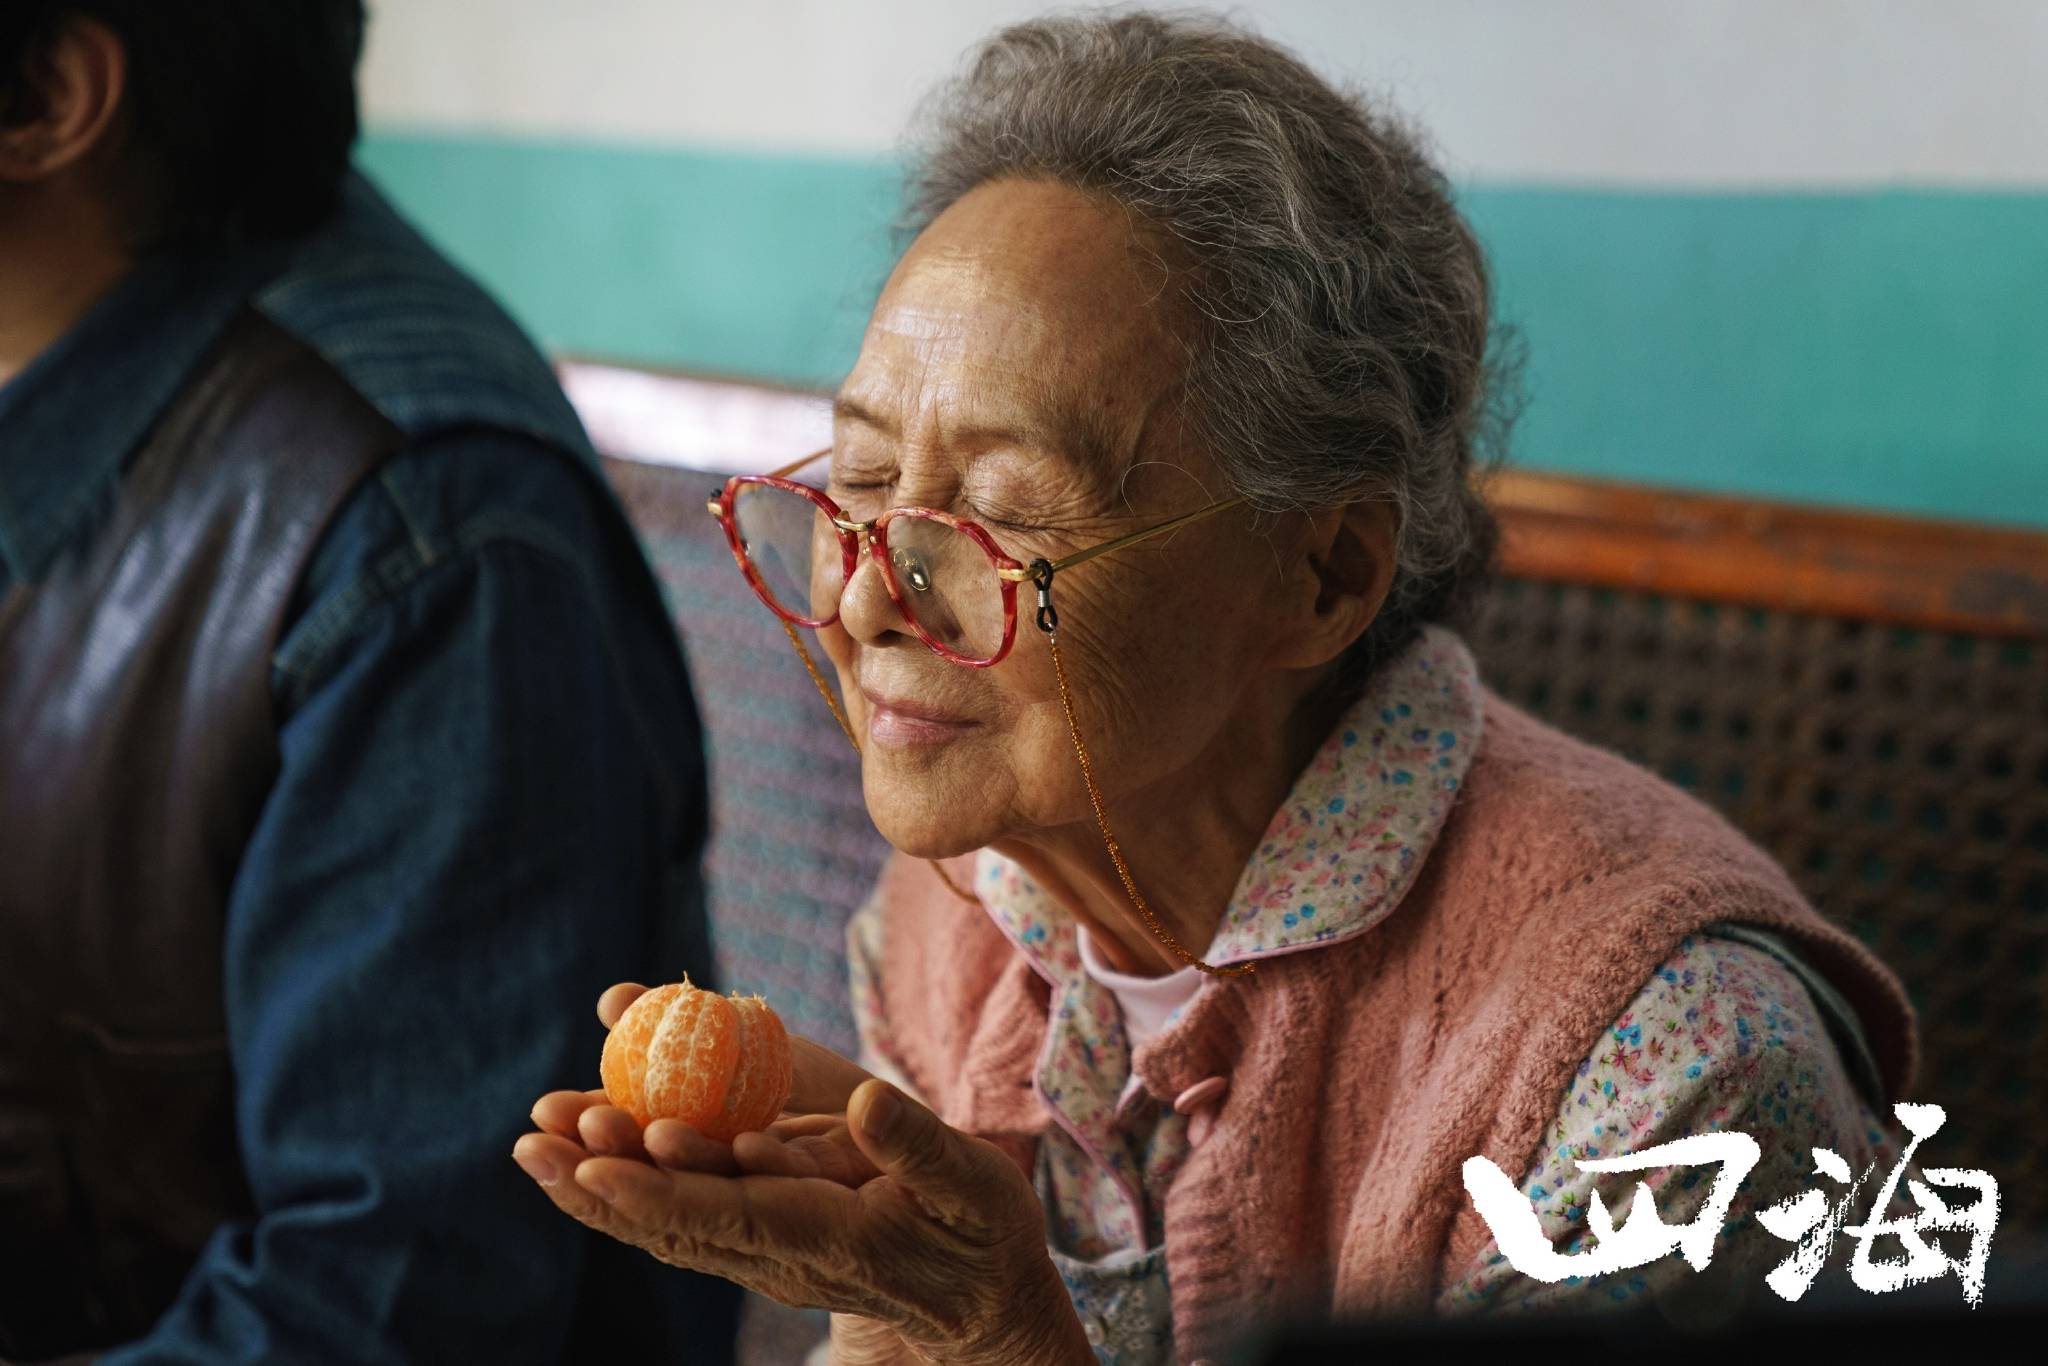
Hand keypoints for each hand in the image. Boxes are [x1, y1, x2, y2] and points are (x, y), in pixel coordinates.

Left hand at [516, 1017, 1090, 1363]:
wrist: (979, 1303)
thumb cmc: (982, 1236)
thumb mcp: (971, 1184)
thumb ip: (915, 1145)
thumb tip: (866, 1100)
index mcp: (823, 1235)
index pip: (726, 1212)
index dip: (661, 1187)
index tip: (598, 1161)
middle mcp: (777, 1253)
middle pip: (673, 1220)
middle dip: (599, 1184)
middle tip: (531, 1143)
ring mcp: (762, 1252)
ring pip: (665, 1223)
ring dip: (597, 1189)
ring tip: (532, 1147)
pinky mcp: (760, 1237)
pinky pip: (681, 1218)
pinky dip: (628, 1192)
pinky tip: (584, 1164)